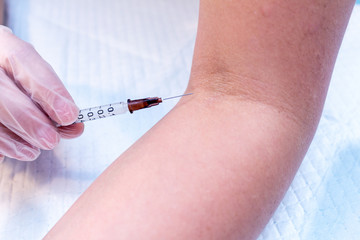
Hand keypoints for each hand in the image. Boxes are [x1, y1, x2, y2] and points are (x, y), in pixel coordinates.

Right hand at [0, 26, 83, 161]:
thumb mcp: (33, 75)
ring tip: (32, 152)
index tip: (69, 115)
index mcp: (2, 44)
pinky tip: (2, 157)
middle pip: (0, 90)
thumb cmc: (16, 77)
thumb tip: (74, 125)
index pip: (23, 59)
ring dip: (10, 137)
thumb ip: (52, 97)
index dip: (48, 88)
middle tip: (51, 140)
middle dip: (28, 119)